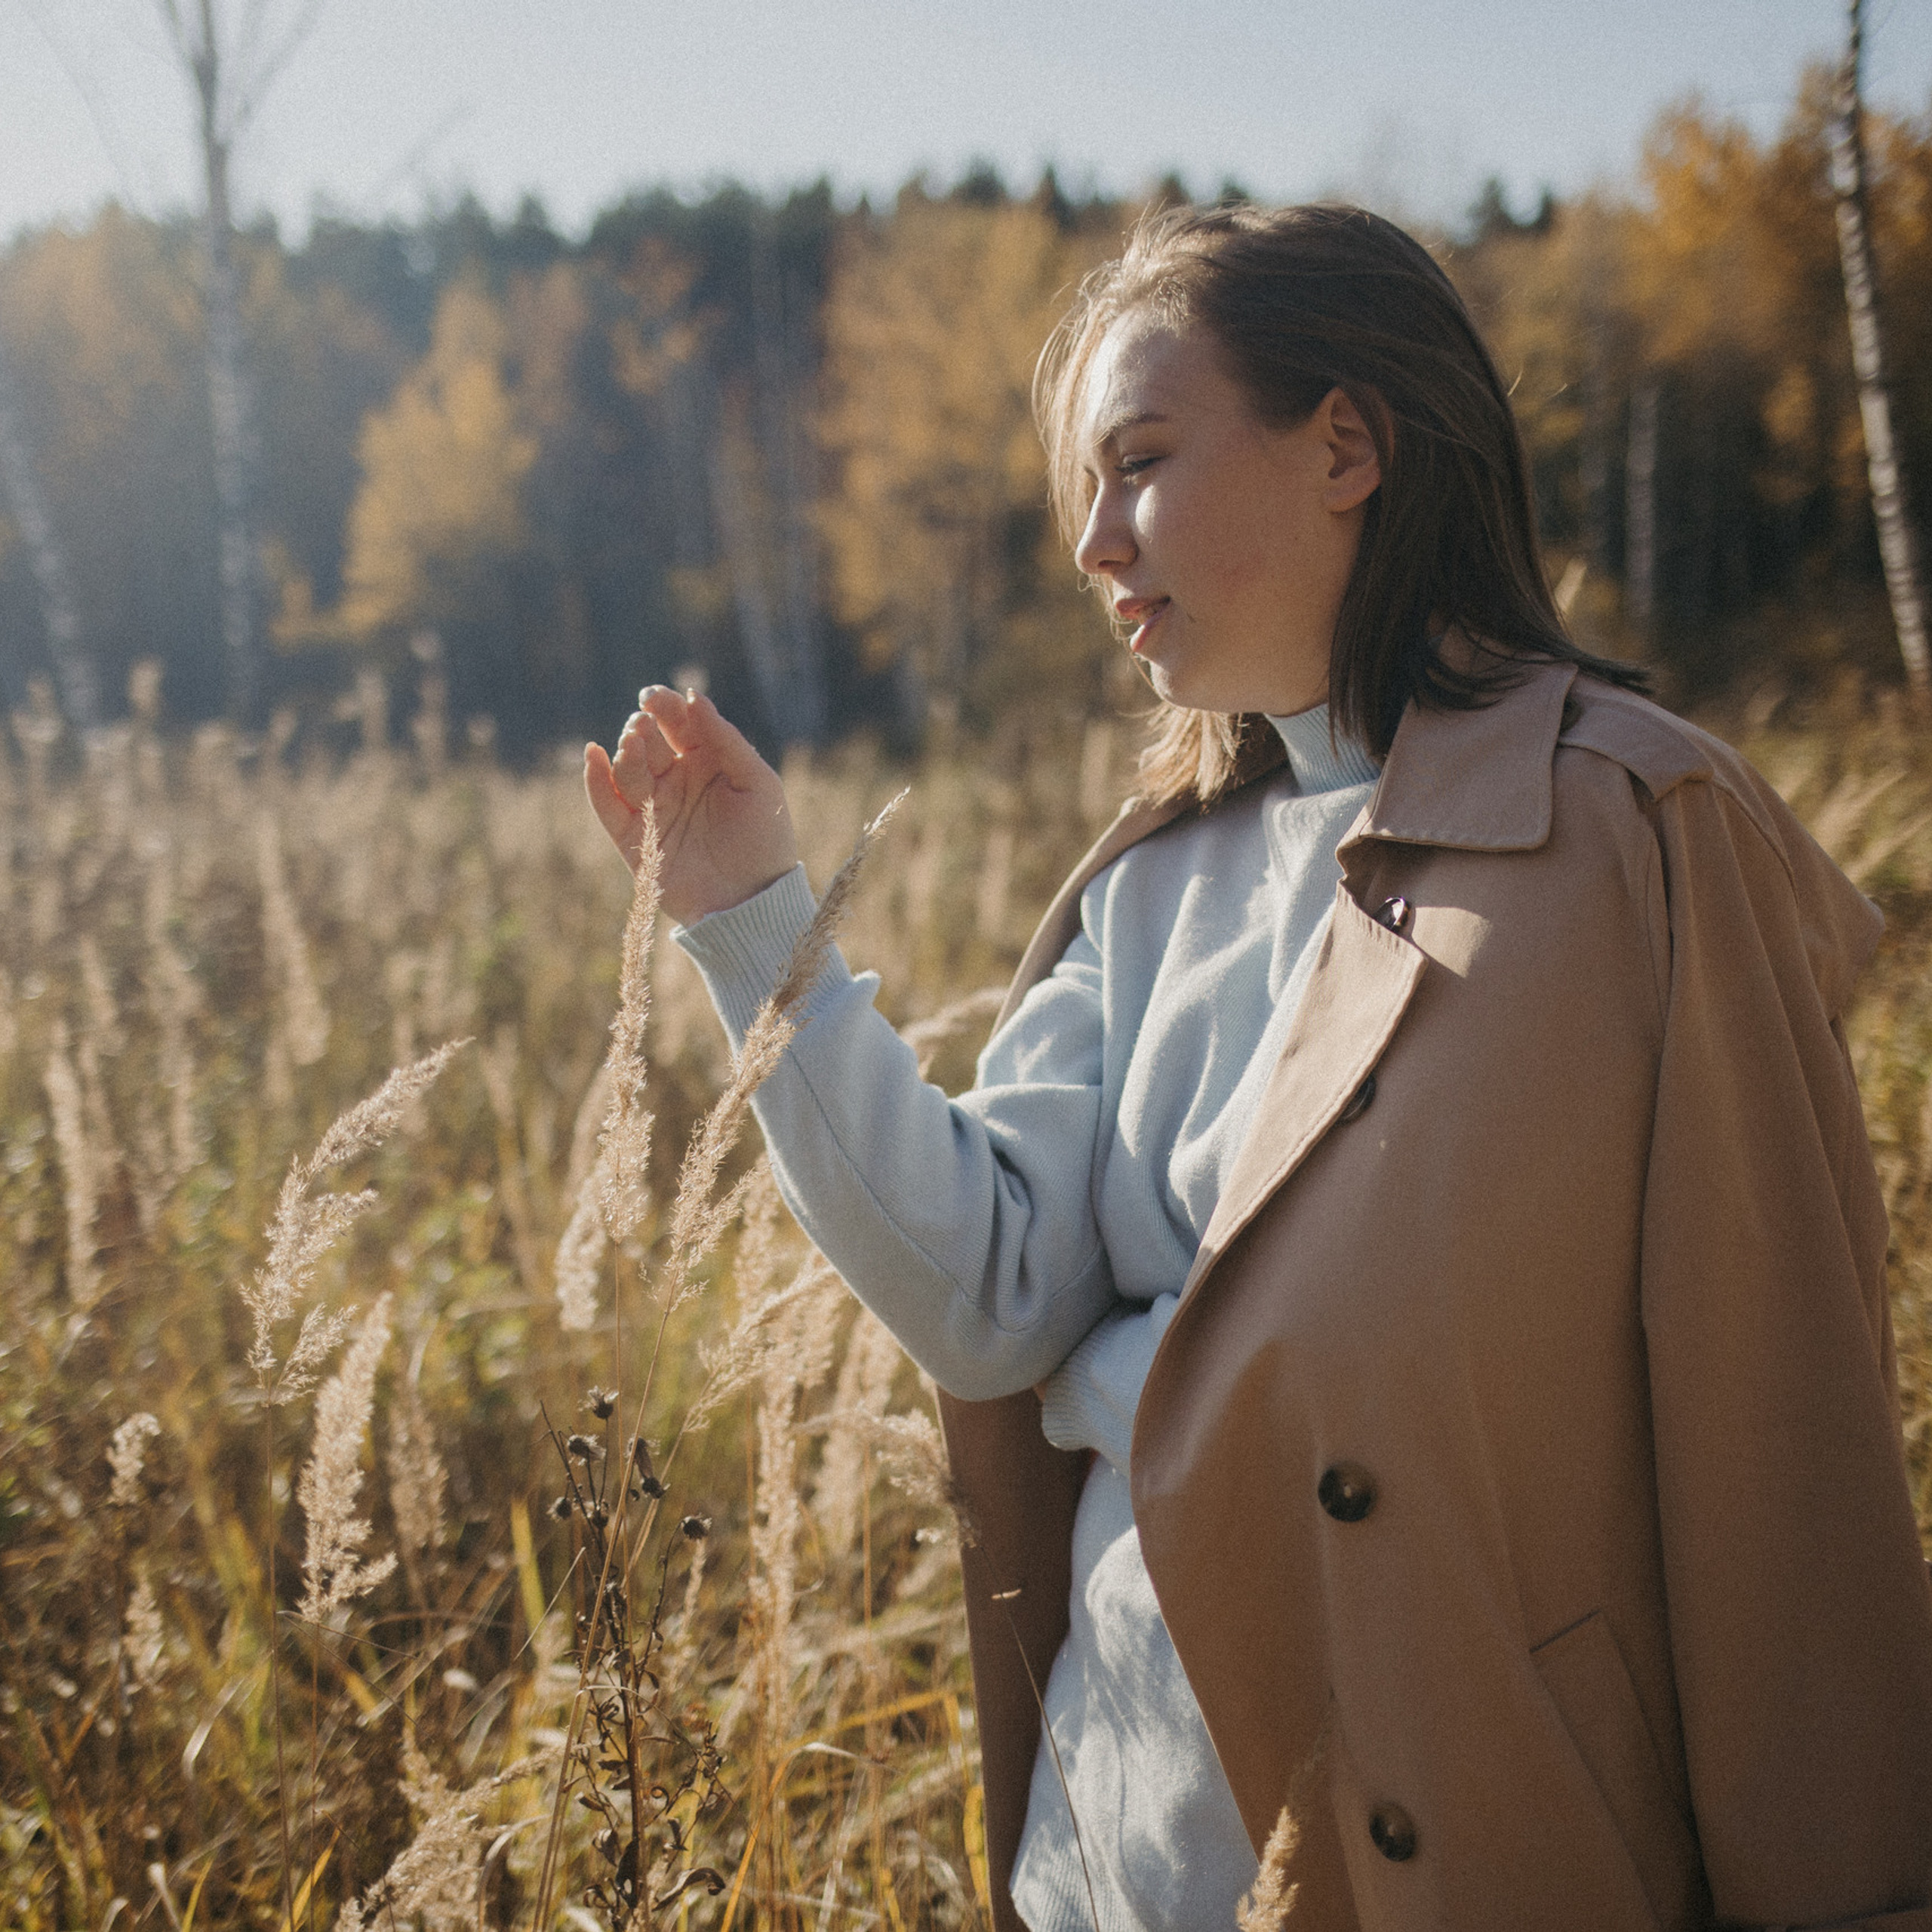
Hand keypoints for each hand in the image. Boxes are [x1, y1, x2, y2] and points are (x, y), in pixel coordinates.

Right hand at [585, 686, 798, 926]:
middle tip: (642, 726)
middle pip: (648, 743)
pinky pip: (607, 805)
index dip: (663, 706)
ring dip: (625, 753)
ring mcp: (654, 809)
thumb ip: (725, 739)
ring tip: (631, 743)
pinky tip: (593, 756)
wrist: (752, 903)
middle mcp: (677, 781)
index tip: (652, 698)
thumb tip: (694, 697)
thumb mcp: (757, 783)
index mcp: (707, 762)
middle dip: (642, 729)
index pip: (678, 723)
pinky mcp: (635, 839)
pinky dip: (596, 781)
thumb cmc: (765, 841)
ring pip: (628, 771)